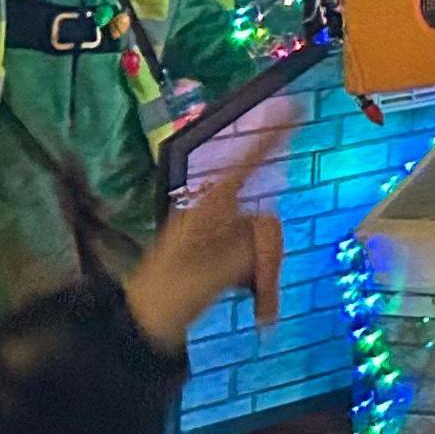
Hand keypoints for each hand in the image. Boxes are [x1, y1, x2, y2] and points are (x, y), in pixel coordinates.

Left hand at [126, 139, 284, 351]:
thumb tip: (269, 233)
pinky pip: (255, 262)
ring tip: (262, 311)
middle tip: (262, 295)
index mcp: (211, 204)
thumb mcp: (218, 263)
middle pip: (266, 222)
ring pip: (263, 247)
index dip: (272, 137)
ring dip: (267, 279)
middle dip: (270, 260)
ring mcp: (219, 238)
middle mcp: (217, 215)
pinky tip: (260, 308)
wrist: (143, 326)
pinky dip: (260, 284)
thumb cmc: (173, 288)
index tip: (292, 107)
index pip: (247, 162)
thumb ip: (252, 241)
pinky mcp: (221, 261)